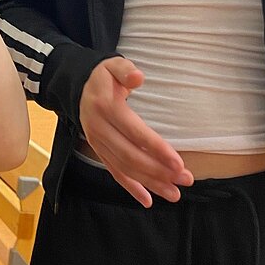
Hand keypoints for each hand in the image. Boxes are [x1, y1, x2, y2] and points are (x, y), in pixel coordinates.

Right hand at [79, 57, 192, 206]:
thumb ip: (125, 70)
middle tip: (186, 179)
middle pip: (131, 156)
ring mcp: (98, 143)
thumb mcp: (113, 65)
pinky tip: (148, 200)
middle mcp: (99, 129)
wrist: (77, 87)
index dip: (157, 149)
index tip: (179, 163)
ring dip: (150, 183)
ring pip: (125, 168)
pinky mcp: (99, 151)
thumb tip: (138, 77)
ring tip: (175, 194)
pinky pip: (114, 172)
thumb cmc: (104, 76)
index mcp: (106, 108)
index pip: (135, 133)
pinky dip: (131, 188)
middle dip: (159, 171)